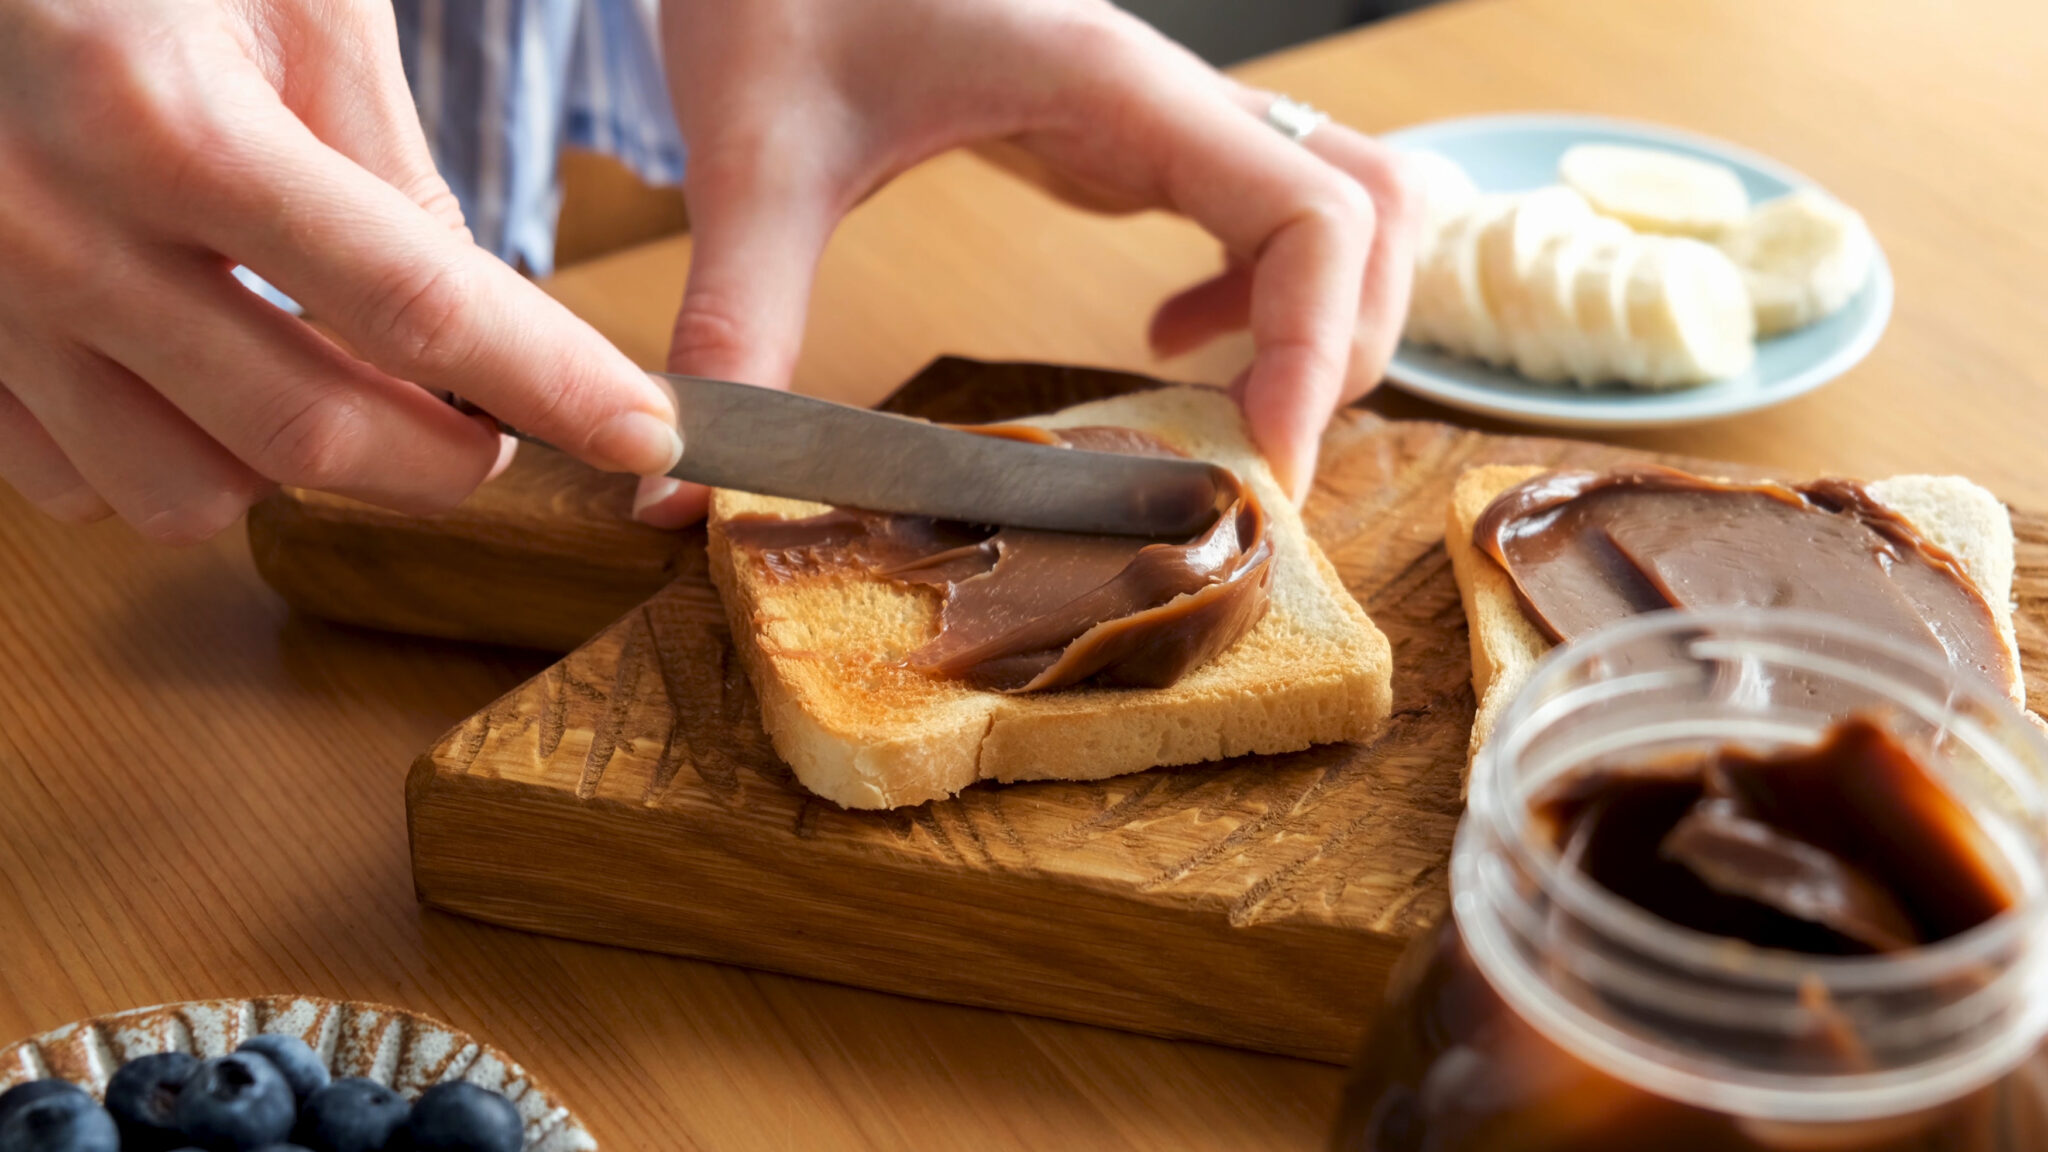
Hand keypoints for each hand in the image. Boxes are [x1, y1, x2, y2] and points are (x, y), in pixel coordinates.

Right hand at [0, 0, 680, 542]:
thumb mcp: (292, 7)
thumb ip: (388, 170)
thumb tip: (479, 330)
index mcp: (164, 121)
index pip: (414, 304)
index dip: (552, 385)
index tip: (643, 430)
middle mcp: (57, 230)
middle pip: (307, 434)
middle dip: (443, 462)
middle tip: (498, 435)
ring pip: (187, 493)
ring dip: (298, 473)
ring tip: (337, 389)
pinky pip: (77, 485)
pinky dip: (176, 464)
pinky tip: (210, 385)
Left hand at [638, 0, 1421, 525]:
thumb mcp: (755, 152)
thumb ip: (736, 316)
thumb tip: (684, 482)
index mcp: (1112, 87)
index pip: (1314, 213)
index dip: (1321, 352)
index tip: (1263, 471)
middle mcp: (1167, 95)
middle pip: (1374, 211)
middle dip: (1346, 349)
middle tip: (1253, 467)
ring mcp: (1162, 109)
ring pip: (1346, 202)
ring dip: (1326, 315)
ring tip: (1227, 407)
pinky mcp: (1134, 128)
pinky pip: (1271, 205)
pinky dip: (1264, 289)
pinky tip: (1167, 337)